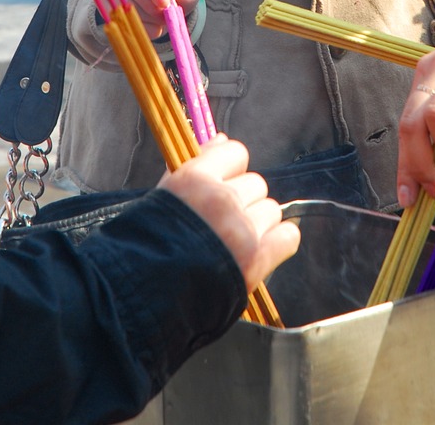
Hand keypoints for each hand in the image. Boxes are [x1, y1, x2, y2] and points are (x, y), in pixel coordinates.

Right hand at [159, 136, 300, 290]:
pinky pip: (288, 237)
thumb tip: (221, 139)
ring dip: (258, 224)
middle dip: (244, 202)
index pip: (235, 153)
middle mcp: (221, 199)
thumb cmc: (149, 245)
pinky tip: (262, 252)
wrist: (147, 297)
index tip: (222, 185)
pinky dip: (279, 244)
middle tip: (223, 224)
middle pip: (255, 184)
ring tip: (235, 244)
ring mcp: (241, 230)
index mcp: (194, 178)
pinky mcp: (256, 260)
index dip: (231, 170)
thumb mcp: (165, 196)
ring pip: (271, 210)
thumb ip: (195, 166)